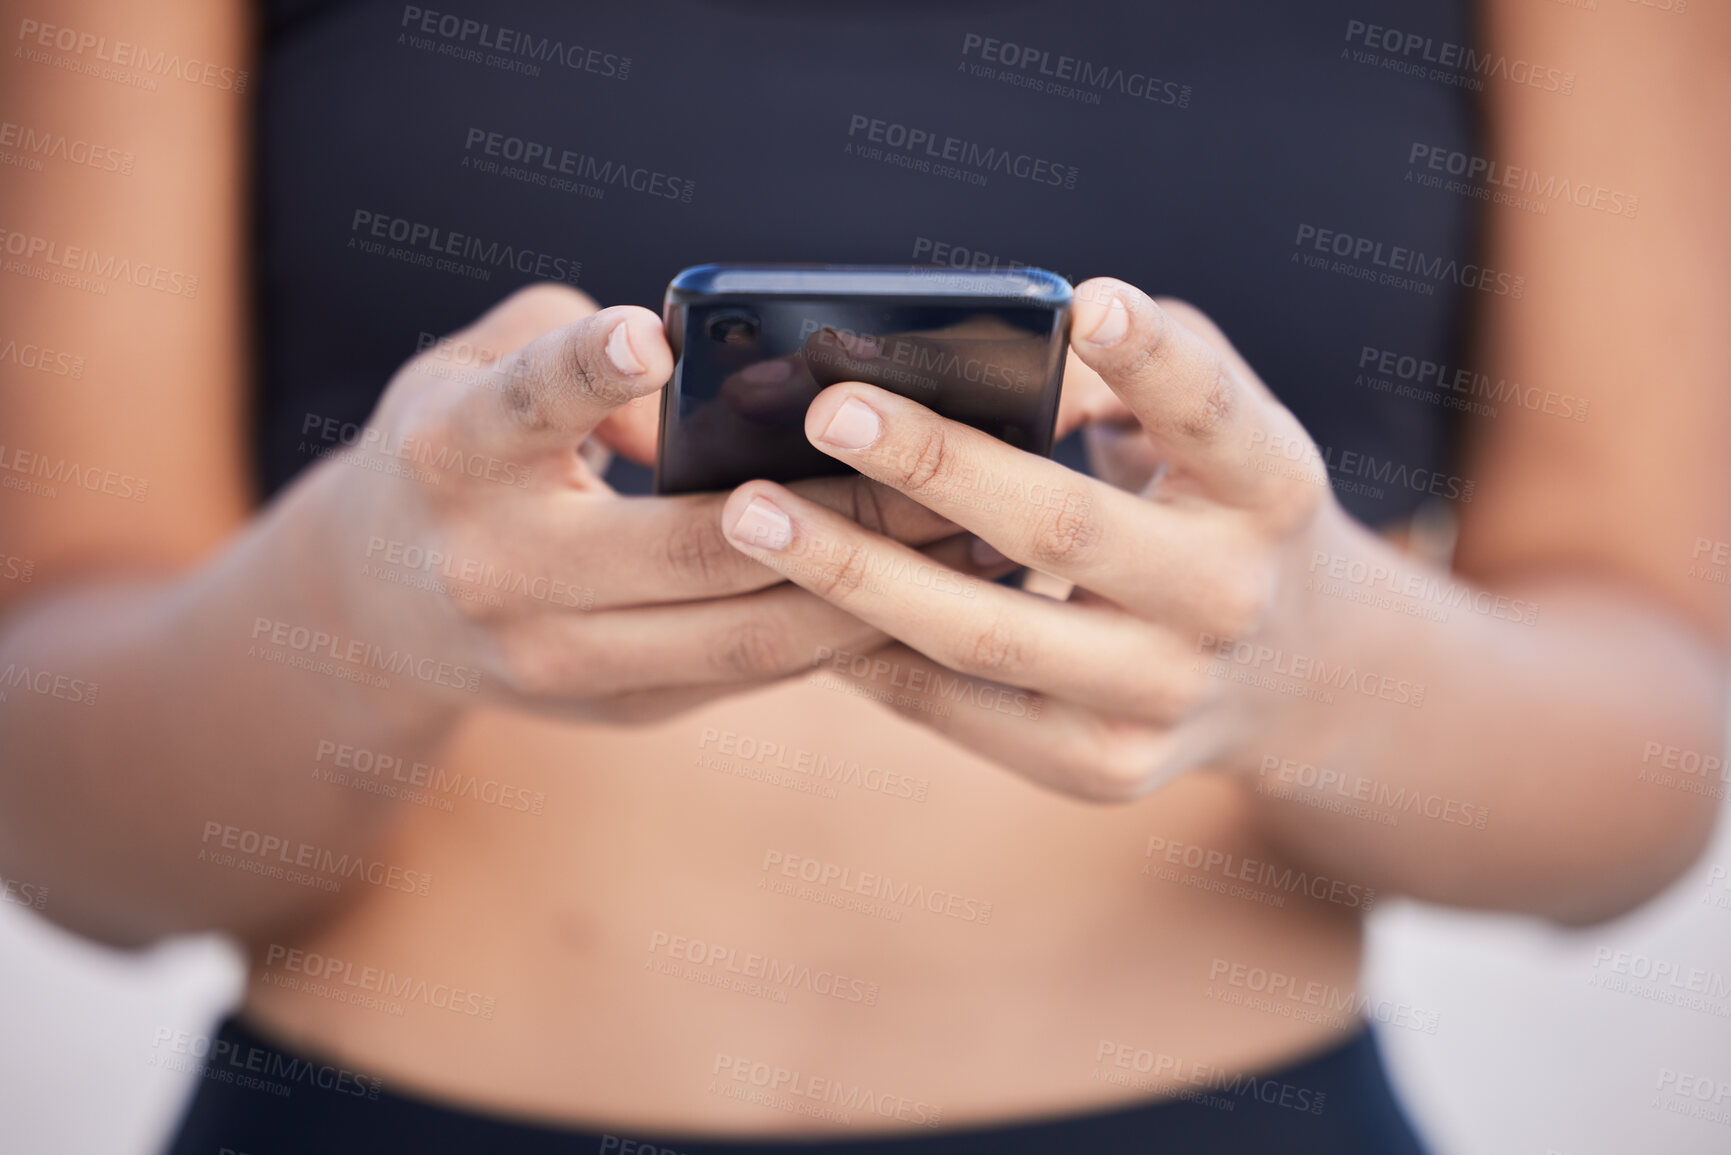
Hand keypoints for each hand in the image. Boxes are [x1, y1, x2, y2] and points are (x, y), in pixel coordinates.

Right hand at [286, 283, 979, 724]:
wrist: (376, 608)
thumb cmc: (451, 452)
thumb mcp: (472, 370)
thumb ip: (575, 342)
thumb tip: (726, 381)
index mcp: (452, 457)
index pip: (523, 407)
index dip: (586, 375)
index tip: (648, 331)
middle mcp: (495, 569)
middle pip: (688, 547)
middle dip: (835, 508)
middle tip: (947, 461)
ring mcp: (554, 660)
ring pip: (740, 636)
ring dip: (867, 591)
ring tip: (969, 541)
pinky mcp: (611, 707)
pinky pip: (746, 673)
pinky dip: (834, 635)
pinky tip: (916, 595)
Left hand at [715, 278, 1381, 799]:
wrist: (1298, 676)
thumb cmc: (1217, 508)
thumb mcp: (1212, 436)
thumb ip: (1127, 378)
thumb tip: (975, 362)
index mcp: (1269, 486)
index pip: (1213, 413)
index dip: (1151, 362)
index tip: (1089, 302)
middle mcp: (1230, 597)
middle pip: (1065, 530)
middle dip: (935, 468)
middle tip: (826, 412)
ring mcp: (1166, 696)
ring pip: (985, 637)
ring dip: (855, 574)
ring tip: (753, 519)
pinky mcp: (1106, 768)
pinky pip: (961, 709)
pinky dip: (871, 652)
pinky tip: (795, 601)